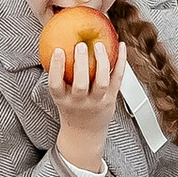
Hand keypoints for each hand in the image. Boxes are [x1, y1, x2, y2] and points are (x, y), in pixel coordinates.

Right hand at [46, 34, 118, 175]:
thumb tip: (56, 44)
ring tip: (99, 45)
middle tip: (80, 45)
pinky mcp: (112, 99)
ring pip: (101, 82)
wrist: (85, 132)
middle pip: (80, 84)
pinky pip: (117, 79)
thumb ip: (58, 74)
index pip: (56, 85)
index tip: (58, 50)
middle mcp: (80, 102)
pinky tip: (121, 47)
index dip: (56, 67)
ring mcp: (97, 102)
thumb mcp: (60, 95)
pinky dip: (121, 62)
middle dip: (81, 64)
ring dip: (101, 62)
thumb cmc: (72, 108)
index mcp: (62, 99)